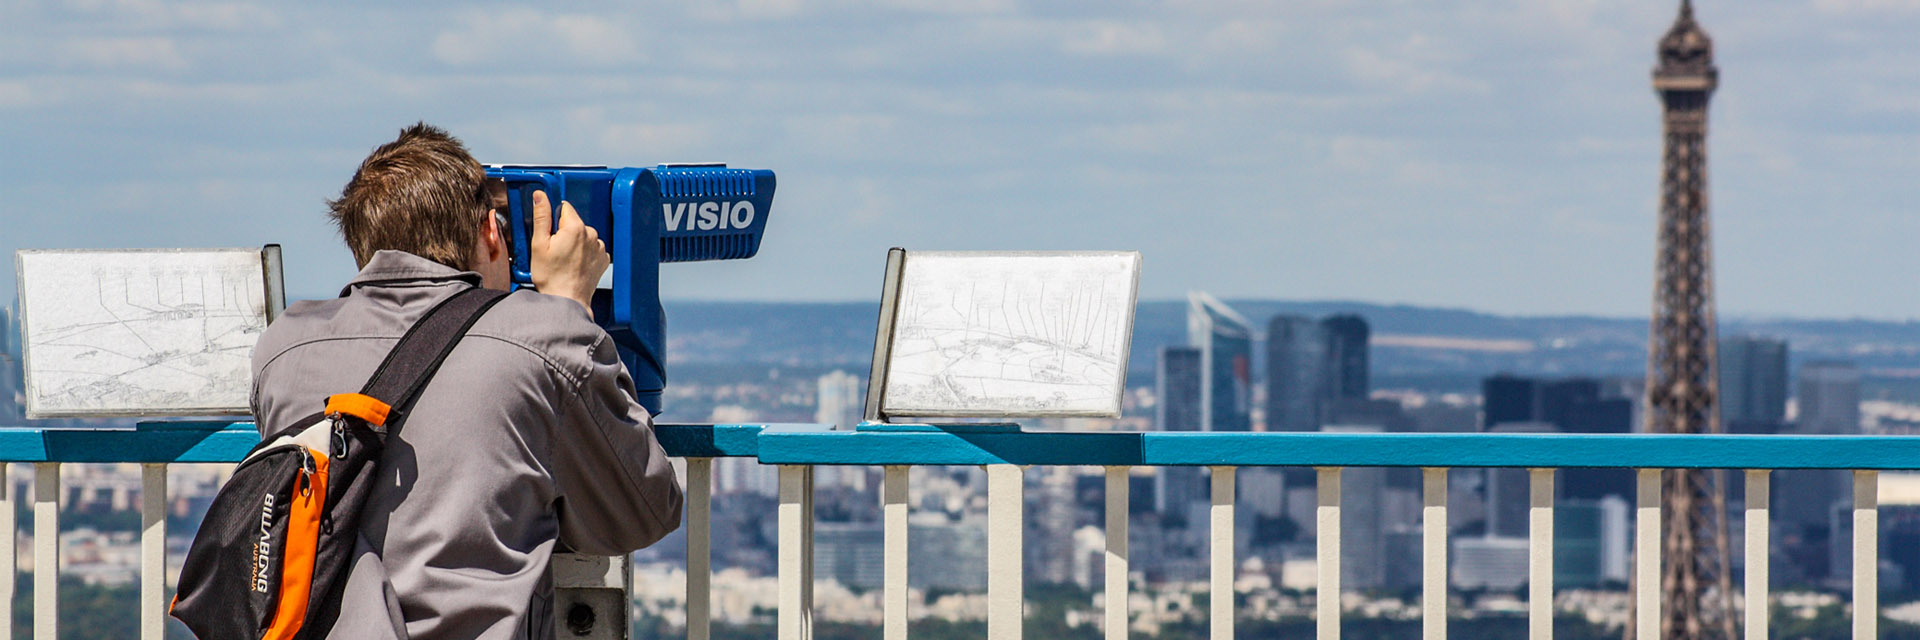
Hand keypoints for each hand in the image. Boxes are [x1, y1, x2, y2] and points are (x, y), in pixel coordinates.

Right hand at [528, 190, 608, 317]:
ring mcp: (599, 248)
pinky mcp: (603, 259)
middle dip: (563, 232)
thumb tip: (541, 196)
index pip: (564, 208)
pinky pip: (591, 249)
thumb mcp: (539, 244)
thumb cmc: (552, 277)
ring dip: (574, 244)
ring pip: (583, 236)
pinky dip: (584, 254)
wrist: (567, 301)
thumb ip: (542, 216)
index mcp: (575, 228)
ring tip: (564, 261)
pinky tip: (574, 265)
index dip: (553, 219)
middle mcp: (592, 235)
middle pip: (574, 223)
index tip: (549, 233)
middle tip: (554, 251)